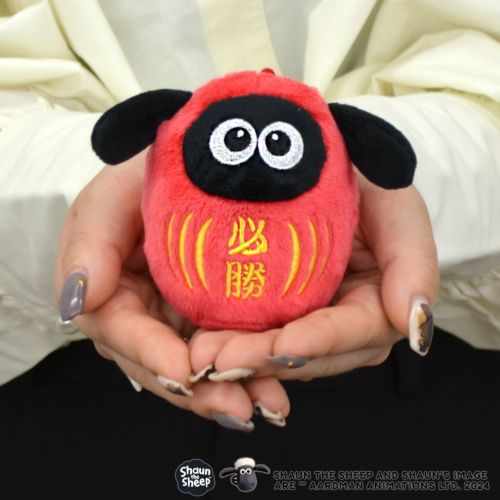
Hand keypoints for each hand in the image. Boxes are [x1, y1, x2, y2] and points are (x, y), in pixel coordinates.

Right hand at [55, 152, 288, 430]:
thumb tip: (79, 298)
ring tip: (267, 402)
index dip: (150, 355)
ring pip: (200, 369)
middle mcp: (142, 321)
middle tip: (237, 406)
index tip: (182, 371)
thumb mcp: (108, 201)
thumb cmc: (140, 182)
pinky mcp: (210, 321)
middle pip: (164, 367)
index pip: (124, 334)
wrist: (183, 171)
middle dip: (199, 391)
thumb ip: (88, 245)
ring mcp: (178, 324)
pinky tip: (273, 382)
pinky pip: (227, 352)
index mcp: (108, 299)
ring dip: (231, 390)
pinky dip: (249, 370)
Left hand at [189, 174, 438, 381]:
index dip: (320, 342)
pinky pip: (254, 335)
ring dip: (240, 358)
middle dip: (265, 360)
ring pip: (276, 354)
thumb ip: (414, 260)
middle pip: (309, 355)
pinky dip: (230, 341)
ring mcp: (307, 322)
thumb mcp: (396, 206)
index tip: (285, 346)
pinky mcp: (276, 313)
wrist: (329, 167)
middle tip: (221, 359)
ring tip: (202, 356)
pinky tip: (200, 341)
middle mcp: (342, 325)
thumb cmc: (368, 182)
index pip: (353, 333)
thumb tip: (415, 324)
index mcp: (379, 306)